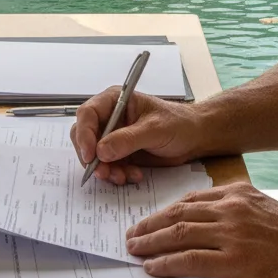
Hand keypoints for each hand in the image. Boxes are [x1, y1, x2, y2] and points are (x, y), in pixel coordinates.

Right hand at [70, 89, 204, 184]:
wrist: (193, 139)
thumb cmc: (178, 124)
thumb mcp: (155, 129)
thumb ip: (128, 139)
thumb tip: (101, 151)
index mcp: (114, 100)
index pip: (87, 114)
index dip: (84, 135)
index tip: (91, 156)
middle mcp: (109, 117)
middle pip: (84, 136)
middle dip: (92, 157)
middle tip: (105, 173)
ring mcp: (113, 136)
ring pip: (94, 155)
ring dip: (106, 170)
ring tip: (124, 177)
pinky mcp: (119, 153)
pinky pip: (107, 166)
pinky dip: (116, 174)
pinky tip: (133, 175)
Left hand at [124, 182, 277, 277]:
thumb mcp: (268, 213)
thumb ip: (239, 213)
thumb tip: (210, 226)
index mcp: (240, 194)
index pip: (191, 200)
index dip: (165, 211)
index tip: (150, 220)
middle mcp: (233, 208)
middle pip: (178, 214)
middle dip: (150, 225)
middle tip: (132, 235)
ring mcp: (233, 234)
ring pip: (179, 234)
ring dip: (151, 243)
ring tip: (135, 251)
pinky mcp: (236, 262)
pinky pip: (190, 260)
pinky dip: (167, 264)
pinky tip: (153, 268)